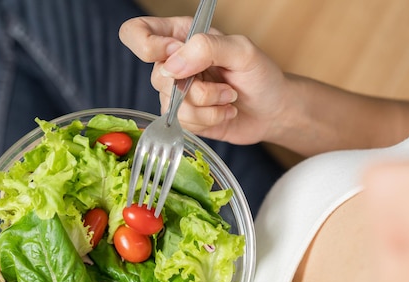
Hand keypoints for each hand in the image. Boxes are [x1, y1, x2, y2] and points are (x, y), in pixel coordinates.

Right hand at [119, 16, 290, 145]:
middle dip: (197, 86)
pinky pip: (182, 122)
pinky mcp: (182, 117)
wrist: (272, 111)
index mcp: (180, 35)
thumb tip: (171, 65)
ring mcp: (174, 92)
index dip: (147, 45)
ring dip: (208, 104)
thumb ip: (205, 48)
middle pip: (157, 76)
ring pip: (172, 103)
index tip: (174, 54)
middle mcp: (172, 63)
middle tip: (224, 82)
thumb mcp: (241, 50)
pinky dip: (209, 119)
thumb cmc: (260, 75)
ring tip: (228, 97)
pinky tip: (224, 112)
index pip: (136, 32)